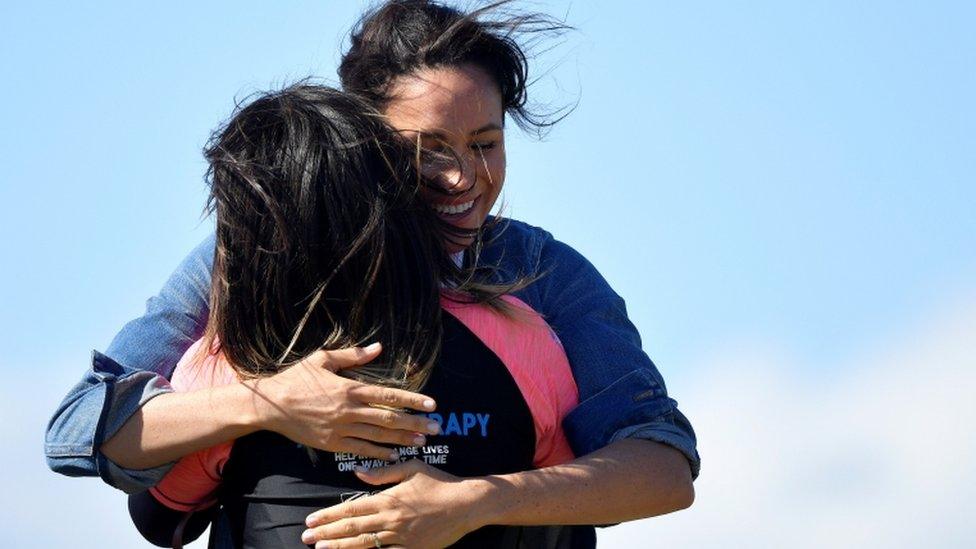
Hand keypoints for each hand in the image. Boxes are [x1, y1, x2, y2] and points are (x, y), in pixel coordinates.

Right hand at [244, 344, 441, 460]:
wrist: (271, 405)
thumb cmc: (297, 378)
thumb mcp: (324, 359)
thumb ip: (353, 355)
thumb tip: (378, 347)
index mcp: (350, 388)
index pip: (389, 395)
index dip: (412, 400)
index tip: (432, 404)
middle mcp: (349, 410)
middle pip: (389, 418)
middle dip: (416, 423)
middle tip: (437, 427)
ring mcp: (341, 429)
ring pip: (379, 436)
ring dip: (403, 439)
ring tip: (423, 441)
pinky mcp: (332, 444)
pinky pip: (361, 450)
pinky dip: (379, 453)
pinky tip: (395, 454)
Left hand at [302, 460, 487, 548]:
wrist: (466, 504)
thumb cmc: (440, 482)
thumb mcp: (412, 468)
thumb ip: (383, 472)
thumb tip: (357, 472)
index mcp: (389, 499)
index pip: (352, 508)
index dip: (329, 514)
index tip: (311, 519)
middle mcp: (391, 519)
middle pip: (353, 528)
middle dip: (327, 533)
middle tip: (307, 537)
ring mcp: (401, 537)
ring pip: (364, 544)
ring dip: (340, 547)